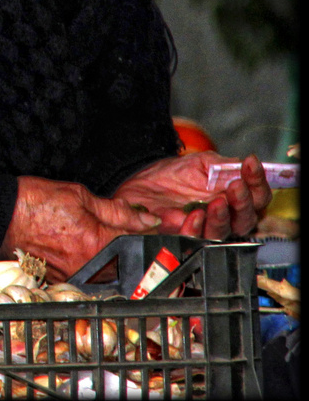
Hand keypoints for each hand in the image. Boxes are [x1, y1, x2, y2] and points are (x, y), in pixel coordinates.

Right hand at [1, 176, 161, 281]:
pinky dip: (93, 265)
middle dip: (132, 248)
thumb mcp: (79, 195)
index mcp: (96, 242)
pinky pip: (88, 276)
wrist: (0, 216)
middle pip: (127, 263)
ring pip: (109, 273)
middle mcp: (88, 265)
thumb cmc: (36, 201)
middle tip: (124, 231)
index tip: (147, 225)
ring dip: (114, 259)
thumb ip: (117, 211)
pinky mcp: (61, 279)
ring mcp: (74, 275)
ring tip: (100, 238)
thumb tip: (147, 219)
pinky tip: (83, 249)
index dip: (146, 232)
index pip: (136, 242)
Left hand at [112, 152, 271, 239]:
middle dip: (243, 202)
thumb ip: (225, 166)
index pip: (258, 196)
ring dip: (223, 217)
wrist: (142, 182)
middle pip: (246, 219)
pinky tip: (194, 215)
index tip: (251, 165)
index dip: (258, 182)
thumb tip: (248, 163)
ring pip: (223, 231)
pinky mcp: (182, 235)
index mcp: (234, 199)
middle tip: (236, 186)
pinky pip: (193, 238)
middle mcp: (225, 217)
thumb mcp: (202, 163)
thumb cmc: (176, 174)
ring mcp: (204, 228)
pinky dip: (196, 228)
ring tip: (218, 201)